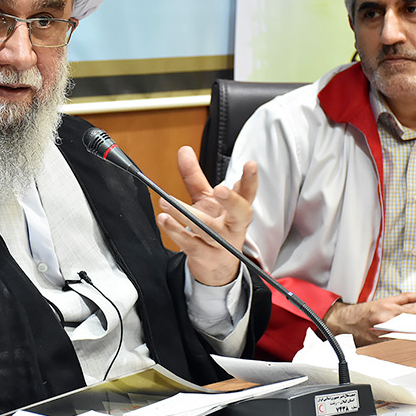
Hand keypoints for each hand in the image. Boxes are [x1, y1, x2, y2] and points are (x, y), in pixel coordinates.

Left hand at [156, 146, 257, 286]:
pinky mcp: (206, 256)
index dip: (251, 180)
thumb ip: (194, 176)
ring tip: (166, 202)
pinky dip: (176, 232)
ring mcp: (221, 243)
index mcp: (237, 210)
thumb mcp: (206, 200)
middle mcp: (233, 226)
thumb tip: (183, 150)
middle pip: (240, 213)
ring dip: (185, 215)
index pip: (248, 193)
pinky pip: (191, 244)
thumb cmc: (215, 227)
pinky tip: (164, 220)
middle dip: (232, 201)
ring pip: (208, 229)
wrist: (215, 265)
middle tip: (220, 189)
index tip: (250, 165)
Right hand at [323, 291, 415, 346]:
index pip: (415, 317)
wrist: (344, 322)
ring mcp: (383, 335)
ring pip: (407, 340)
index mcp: (390, 310)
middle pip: (413, 329)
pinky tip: (412, 347)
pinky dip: (406, 347)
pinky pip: (397, 347)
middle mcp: (387, 322)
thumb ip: (407, 298)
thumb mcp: (385, 300)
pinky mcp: (380, 345)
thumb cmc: (363, 311)